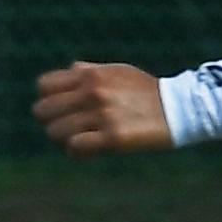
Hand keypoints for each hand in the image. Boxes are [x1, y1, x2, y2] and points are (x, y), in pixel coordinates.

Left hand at [33, 61, 171, 156]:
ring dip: (65, 139)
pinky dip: (77, 151)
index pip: (43, 86)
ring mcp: (101, 115)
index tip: (62, 108)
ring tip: (81, 139)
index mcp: (89, 74)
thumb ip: (90, 70)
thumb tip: (70, 69)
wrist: (178, 108)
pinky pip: (75, 148)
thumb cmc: (146, 91)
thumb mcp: (118, 71)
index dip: (48, 99)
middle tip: (69, 128)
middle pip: (42, 111)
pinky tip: (90, 150)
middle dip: (52, 122)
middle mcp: (92, 92)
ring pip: (55, 132)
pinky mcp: (113, 137)